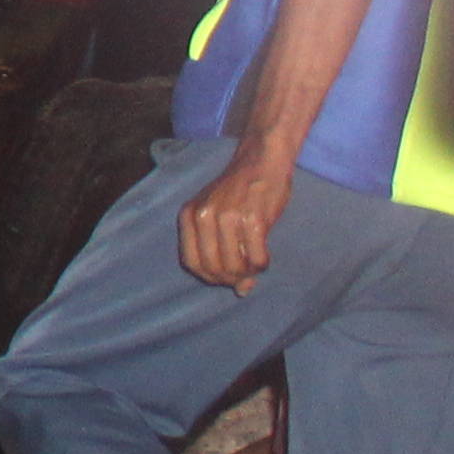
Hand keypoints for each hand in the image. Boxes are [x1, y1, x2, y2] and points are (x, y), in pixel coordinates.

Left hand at [180, 145, 295, 289]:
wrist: (261, 162)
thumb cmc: (239, 191)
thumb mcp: (219, 217)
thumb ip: (223, 251)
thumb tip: (241, 291)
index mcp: (189, 215)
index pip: (191, 262)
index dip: (209, 277)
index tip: (223, 280)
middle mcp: (204, 216)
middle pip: (213, 267)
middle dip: (230, 279)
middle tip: (244, 279)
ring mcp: (228, 217)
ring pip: (235, 265)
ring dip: (247, 273)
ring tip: (254, 267)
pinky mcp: (253, 219)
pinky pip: (256, 257)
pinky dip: (262, 264)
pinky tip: (264, 258)